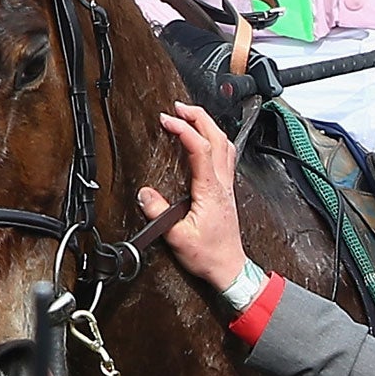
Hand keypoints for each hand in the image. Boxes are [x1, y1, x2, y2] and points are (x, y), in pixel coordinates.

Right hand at [138, 101, 247, 293]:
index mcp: (210, 189)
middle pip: (218, 138)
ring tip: (190, 116)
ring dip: (209, 125)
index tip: (167, 120)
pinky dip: (215, 140)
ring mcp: (227, 185)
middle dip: (198, 117)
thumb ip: (159, 213)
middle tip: (178, 107)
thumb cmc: (208, 255)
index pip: (201, 148)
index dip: (184, 129)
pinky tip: (206, 141)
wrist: (229, 268)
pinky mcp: (226, 191)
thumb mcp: (177, 237)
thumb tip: (145, 194)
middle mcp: (222, 183)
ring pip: (225, 144)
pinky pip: (226, 156)